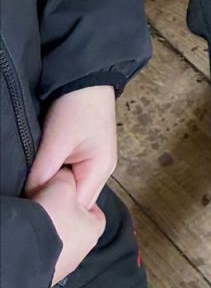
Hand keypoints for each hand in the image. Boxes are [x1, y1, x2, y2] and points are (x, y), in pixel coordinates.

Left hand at [25, 86, 117, 208]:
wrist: (87, 75)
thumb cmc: (76, 108)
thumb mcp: (56, 141)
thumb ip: (43, 174)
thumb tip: (31, 201)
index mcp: (101, 170)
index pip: (78, 209)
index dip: (57, 211)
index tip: (36, 211)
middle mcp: (102, 171)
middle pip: (77, 203)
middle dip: (57, 203)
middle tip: (34, 203)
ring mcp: (95, 163)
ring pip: (73, 190)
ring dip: (56, 191)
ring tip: (37, 191)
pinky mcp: (86, 155)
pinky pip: (71, 178)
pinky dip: (58, 180)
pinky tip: (45, 178)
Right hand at [27, 168, 105, 284]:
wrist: (25, 255)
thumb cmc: (51, 220)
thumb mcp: (62, 185)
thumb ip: (67, 178)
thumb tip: (64, 177)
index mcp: (94, 229)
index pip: (92, 208)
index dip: (79, 197)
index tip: (65, 193)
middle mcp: (83, 251)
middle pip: (74, 224)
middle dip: (63, 215)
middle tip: (48, 206)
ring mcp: (64, 266)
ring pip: (59, 240)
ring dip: (50, 231)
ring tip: (36, 221)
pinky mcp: (46, 275)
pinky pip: (45, 254)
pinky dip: (39, 245)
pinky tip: (30, 238)